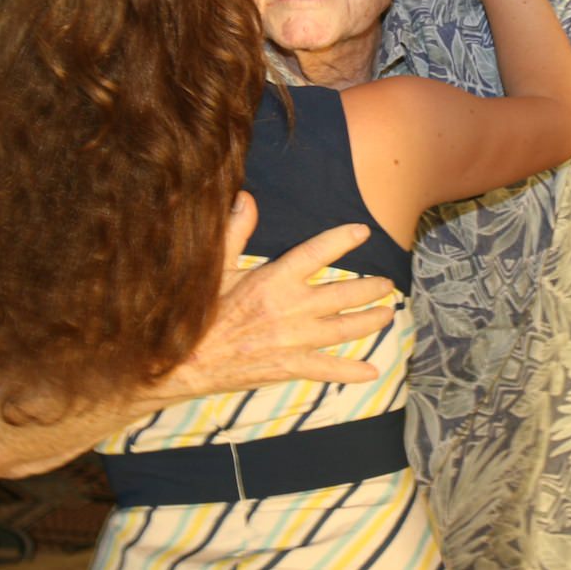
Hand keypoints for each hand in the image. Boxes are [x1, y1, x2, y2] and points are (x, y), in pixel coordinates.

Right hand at [166, 191, 393, 394]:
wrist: (183, 363)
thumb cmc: (200, 313)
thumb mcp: (215, 268)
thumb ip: (235, 232)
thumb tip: (246, 197)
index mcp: (274, 280)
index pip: (316, 253)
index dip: (342, 240)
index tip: (362, 232)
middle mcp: (290, 309)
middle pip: (342, 295)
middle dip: (370, 289)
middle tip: (387, 284)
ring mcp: (293, 341)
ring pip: (343, 330)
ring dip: (369, 322)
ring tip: (387, 314)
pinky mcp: (289, 367)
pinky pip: (327, 370)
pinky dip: (350, 372)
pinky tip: (371, 372)